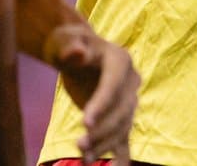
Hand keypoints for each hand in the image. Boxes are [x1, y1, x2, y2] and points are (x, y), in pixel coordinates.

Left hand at [45, 22, 136, 164]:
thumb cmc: (68, 44)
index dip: (102, 103)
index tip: (85, 122)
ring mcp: (128, 100)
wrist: (75, 53)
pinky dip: (122, 155)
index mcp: (120, 60)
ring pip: (123, 125)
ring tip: (84, 157)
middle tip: (79, 143)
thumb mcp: (66, 41)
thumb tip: (77, 53)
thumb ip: (71, 46)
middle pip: (122, 109)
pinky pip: (124, 137)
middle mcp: (131, 81)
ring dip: (106, 143)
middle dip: (103, 128)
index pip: (113, 84)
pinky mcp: (119, 116)